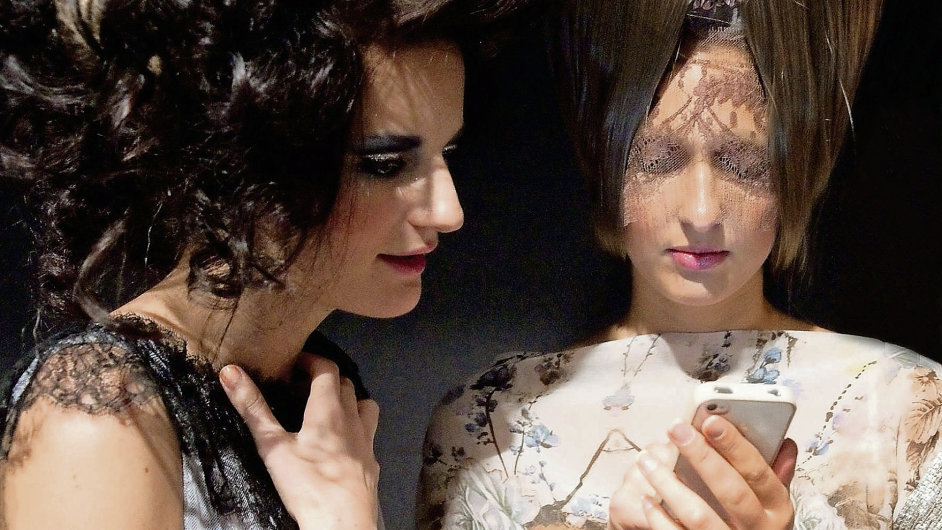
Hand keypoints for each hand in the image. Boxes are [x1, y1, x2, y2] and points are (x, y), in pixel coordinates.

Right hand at [219, 354, 380, 529]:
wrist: (343, 523)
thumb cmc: (307, 484)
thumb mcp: (273, 446)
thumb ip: (253, 409)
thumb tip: (230, 371)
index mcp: (329, 410)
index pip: (328, 369)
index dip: (312, 361)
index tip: (295, 363)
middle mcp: (353, 420)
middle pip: (346, 386)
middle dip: (326, 380)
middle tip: (302, 389)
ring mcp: (367, 442)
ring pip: (365, 406)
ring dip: (349, 401)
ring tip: (327, 411)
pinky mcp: (372, 463)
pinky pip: (369, 435)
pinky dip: (356, 430)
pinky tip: (342, 445)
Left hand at [608, 416, 796, 528]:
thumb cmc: (756, 522)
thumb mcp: (772, 502)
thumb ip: (775, 472)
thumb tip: (785, 440)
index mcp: (777, 507)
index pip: (758, 472)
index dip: (735, 446)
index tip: (711, 421)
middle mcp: (757, 527)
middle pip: (729, 490)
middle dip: (701, 456)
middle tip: (676, 429)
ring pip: (698, 515)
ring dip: (669, 484)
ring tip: (646, 459)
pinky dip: (659, 518)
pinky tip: (648, 499)